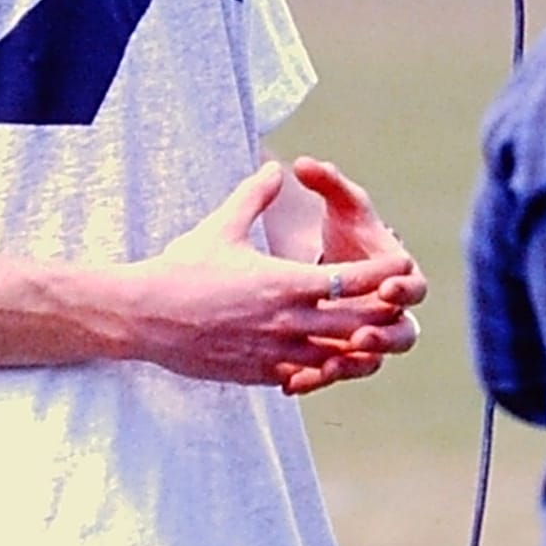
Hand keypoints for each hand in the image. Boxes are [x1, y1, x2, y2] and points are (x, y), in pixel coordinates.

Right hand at [122, 162, 420, 395]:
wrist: (144, 316)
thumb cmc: (181, 268)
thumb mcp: (221, 226)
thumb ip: (254, 198)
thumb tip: (274, 169)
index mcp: (286, 282)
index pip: (351, 279)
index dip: (381, 273)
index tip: (402, 266)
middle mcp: (288, 320)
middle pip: (355, 322)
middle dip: (380, 314)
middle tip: (399, 307)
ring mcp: (275, 351)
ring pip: (336, 356)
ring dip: (357, 348)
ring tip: (374, 340)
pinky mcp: (259, 372)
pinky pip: (305, 376)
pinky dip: (322, 370)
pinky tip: (330, 365)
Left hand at [280, 156, 425, 395]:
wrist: (325, 265)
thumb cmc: (342, 230)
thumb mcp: (338, 204)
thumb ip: (329, 182)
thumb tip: (306, 162)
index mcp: (396, 274)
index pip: (414, 284)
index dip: (403, 286)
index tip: (387, 284)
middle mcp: (390, 310)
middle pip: (403, 332)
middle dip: (385, 335)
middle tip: (363, 334)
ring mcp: (369, 337)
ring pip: (373, 361)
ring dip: (356, 364)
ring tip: (332, 364)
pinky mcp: (342, 356)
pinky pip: (336, 374)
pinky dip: (317, 379)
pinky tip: (293, 384)